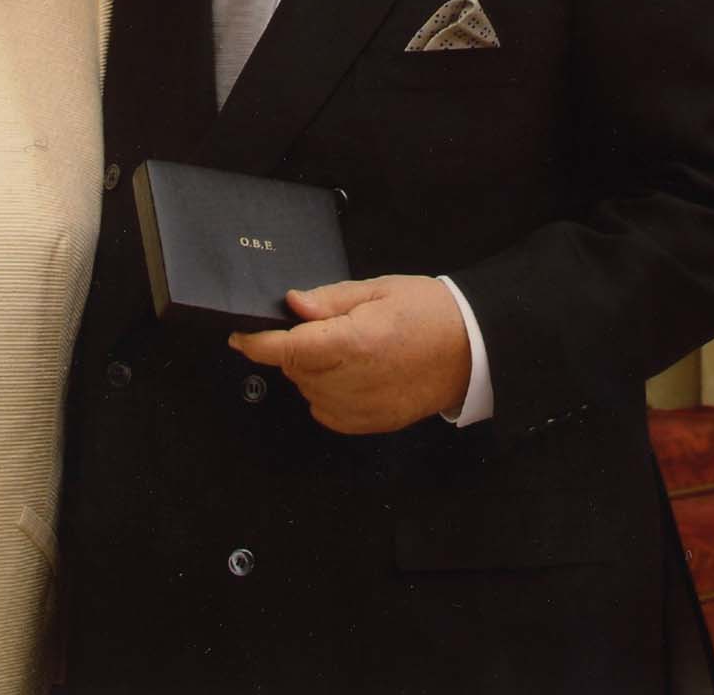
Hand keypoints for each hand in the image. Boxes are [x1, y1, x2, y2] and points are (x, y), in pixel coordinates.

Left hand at [228, 275, 470, 434]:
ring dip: (310, 370)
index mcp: (354, 342)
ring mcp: (363, 407)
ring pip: (308, 390)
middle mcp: (354, 381)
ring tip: (345, 347)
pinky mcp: (371, 423)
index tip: (239, 336)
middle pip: (294, 369)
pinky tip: (351, 373)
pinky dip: (326, 392)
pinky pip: (326, 410)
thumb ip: (330, 300)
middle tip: (320, 326)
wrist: (473, 349)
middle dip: (294, 348)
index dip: (256, 344)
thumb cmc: (429, 313)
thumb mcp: (378, 290)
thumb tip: (292, 304)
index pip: (288, 349)